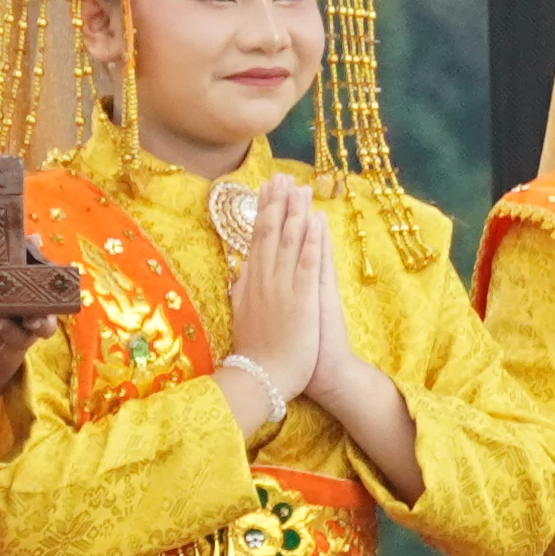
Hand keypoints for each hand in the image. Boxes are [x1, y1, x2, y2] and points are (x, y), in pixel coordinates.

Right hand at [221, 176, 331, 412]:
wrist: (263, 379)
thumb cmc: (255, 355)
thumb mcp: (242, 317)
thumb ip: (242, 291)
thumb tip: (240, 271)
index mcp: (249, 284)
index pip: (255, 240)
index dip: (260, 212)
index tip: (264, 190)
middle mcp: (262, 280)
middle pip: (269, 233)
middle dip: (276, 203)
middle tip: (280, 176)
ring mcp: (281, 287)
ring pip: (288, 241)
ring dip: (294, 212)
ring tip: (299, 187)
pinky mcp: (301, 298)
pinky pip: (307, 262)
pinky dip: (310, 239)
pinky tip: (315, 220)